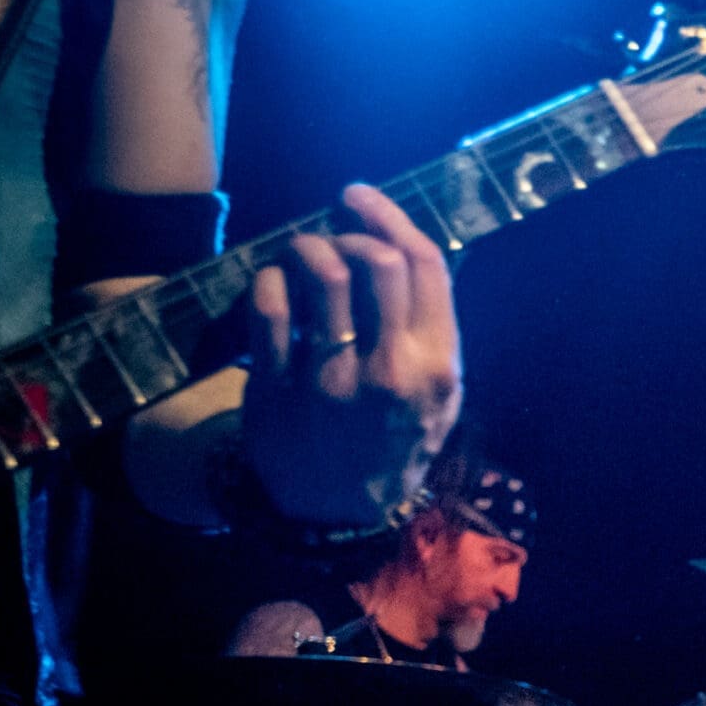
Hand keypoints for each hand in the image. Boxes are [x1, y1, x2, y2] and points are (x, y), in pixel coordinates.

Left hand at [239, 184, 461, 526]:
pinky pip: (269, 311)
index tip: (360, 196)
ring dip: (305, 247)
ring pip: (323, 276)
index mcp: (437, 365)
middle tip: (329, 231)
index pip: (426, 266)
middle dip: (348, 231)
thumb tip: (411, 251)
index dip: (391, 217)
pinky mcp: (280, 388)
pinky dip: (267, 282)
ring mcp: (333, 378)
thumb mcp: (439, 394)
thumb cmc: (394, 441)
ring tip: (297, 252)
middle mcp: (391, 368)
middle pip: (378, 263)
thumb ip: (434, 331)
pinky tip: (270, 283)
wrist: (339, 509)